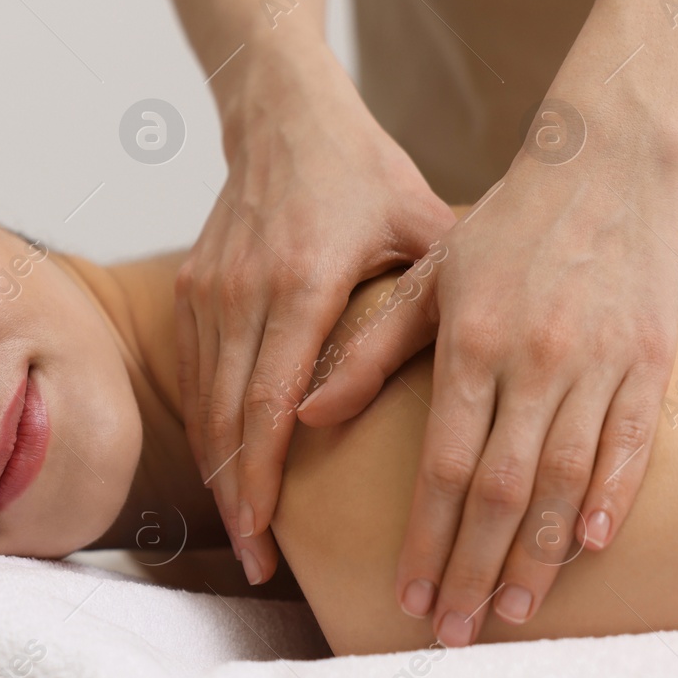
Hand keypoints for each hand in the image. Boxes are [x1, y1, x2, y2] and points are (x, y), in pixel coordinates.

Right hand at [175, 41, 455, 585]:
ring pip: (203, 400)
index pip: (271, 402)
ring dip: (219, 470)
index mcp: (302, 281)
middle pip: (229, 418)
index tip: (272, 537)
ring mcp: (210, 290)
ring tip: (243, 530)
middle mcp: (245, 291)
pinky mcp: (193, 287)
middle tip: (257, 561)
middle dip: (240, 497)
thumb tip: (485, 372)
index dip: (266, 478)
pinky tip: (226, 466)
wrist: (281, 116)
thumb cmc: (361, 170)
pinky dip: (207, 426)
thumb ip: (436, 298)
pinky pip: (195, 371)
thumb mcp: (417, 223)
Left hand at [298, 101, 677, 644]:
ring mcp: (597, 362)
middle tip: (453, 633)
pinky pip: (630, 444)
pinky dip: (611, 499)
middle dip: (474, 570)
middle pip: (501, 491)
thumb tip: (303, 416)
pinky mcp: (647, 358)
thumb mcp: (423, 279)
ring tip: (514, 614)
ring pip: (566, 481)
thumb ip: (367, 352)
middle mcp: (533, 361)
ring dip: (539, 557)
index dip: (426, 540)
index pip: (443, 466)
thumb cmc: (499, 229)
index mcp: (470, 345)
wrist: (600, 163)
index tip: (407, 595)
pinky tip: (588, 549)